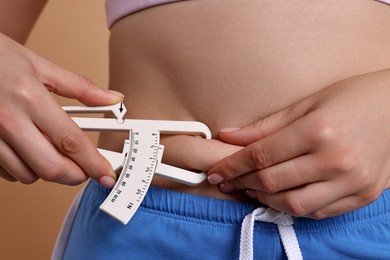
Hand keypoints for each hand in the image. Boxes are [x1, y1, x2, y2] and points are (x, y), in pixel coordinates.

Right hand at [0, 33, 123, 186]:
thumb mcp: (40, 66)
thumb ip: (80, 87)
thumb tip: (113, 98)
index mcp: (29, 97)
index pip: (71, 141)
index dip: (94, 163)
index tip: (107, 174)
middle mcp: (8, 120)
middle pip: (52, 167)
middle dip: (75, 175)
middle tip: (84, 169)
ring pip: (28, 175)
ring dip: (47, 170)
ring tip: (51, 149)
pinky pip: (7, 173)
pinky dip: (23, 167)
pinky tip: (27, 149)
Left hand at [208, 69, 389, 218]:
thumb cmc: (353, 98)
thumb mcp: (307, 104)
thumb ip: (266, 125)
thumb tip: (229, 136)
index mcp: (318, 130)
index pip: (261, 155)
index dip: (233, 165)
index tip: (216, 171)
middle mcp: (336, 159)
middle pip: (273, 182)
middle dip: (242, 183)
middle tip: (227, 180)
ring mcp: (352, 181)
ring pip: (292, 204)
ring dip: (264, 199)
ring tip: (250, 188)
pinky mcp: (362, 195)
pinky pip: (317, 212)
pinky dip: (292, 207)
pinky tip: (280, 196)